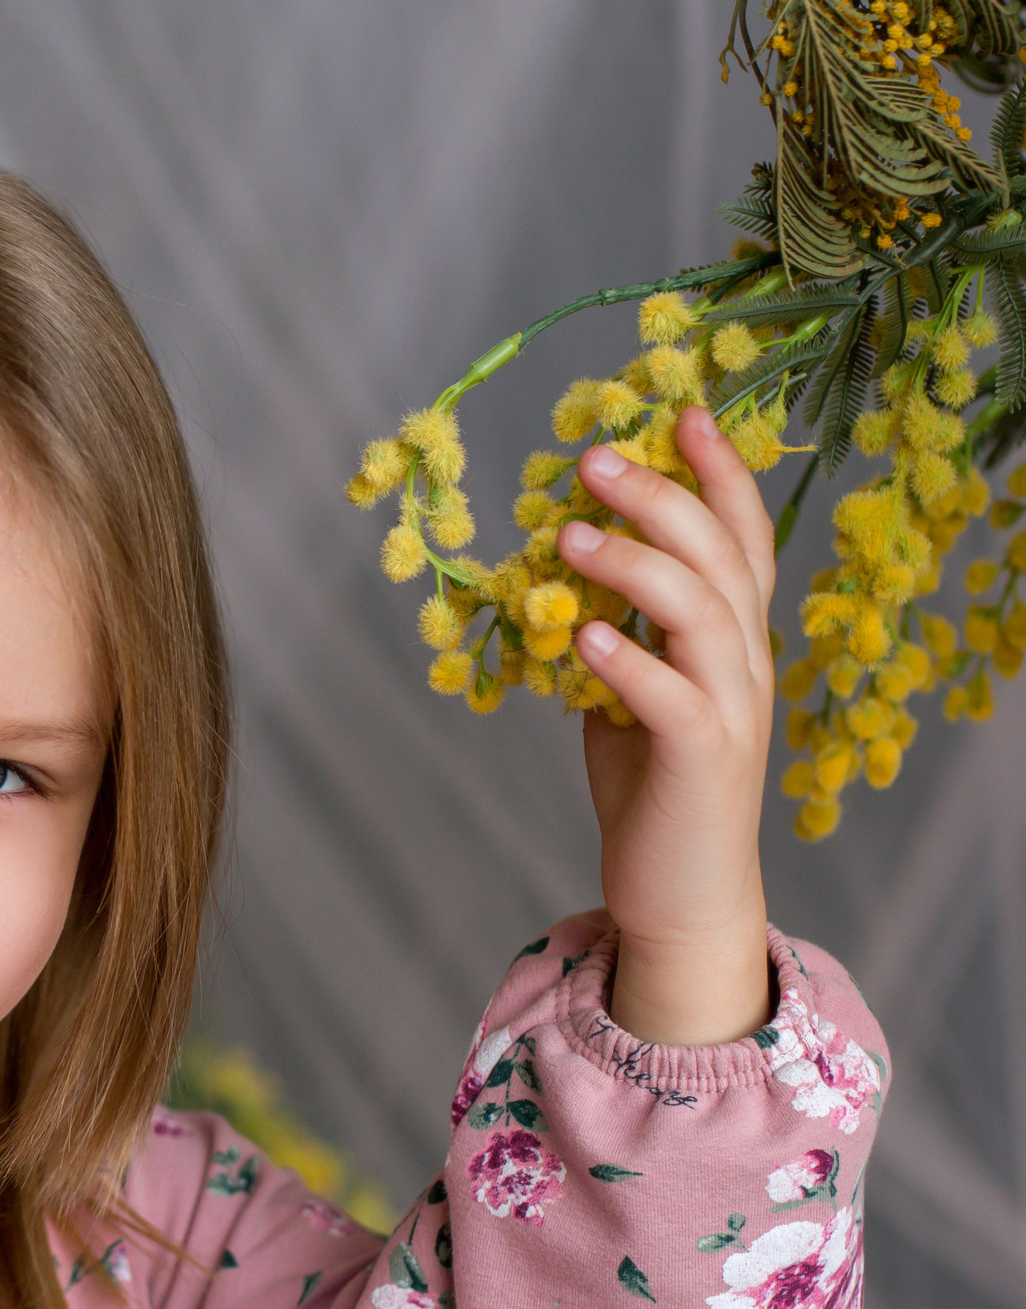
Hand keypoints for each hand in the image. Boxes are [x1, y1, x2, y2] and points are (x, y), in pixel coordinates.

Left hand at [559, 406, 773, 1045]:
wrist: (682, 896)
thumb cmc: (654, 793)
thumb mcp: (630, 695)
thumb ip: (615, 634)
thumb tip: (562, 577)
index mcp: (734, 641)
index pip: (741, 538)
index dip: (719, 474)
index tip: (683, 412)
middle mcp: (747, 664)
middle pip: (719, 557)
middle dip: (661, 497)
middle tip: (593, 455)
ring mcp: (732, 711)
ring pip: (702, 614)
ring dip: (636, 565)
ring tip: (569, 534)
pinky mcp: (703, 761)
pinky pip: (672, 697)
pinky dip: (629, 659)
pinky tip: (585, 631)